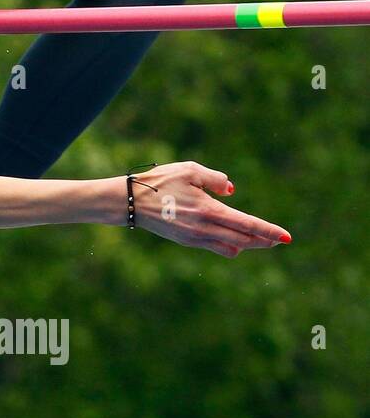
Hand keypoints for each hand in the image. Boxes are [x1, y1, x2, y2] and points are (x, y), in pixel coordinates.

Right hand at [128, 161, 290, 256]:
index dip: (270, 231)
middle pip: (244, 240)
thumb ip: (215, 179)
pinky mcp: (186, 241)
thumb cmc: (160, 181)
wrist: (130, 202)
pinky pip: (216, 248)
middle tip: (279, 240)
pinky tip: (234, 240)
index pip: (248, 225)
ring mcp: (195, 238)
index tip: (288, 237)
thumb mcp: (190, 170)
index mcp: (210, 211)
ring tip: (260, 240)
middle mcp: (205, 229)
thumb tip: (231, 191)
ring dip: (248, 244)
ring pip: (232, 247)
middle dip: (264, 240)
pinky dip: (230, 245)